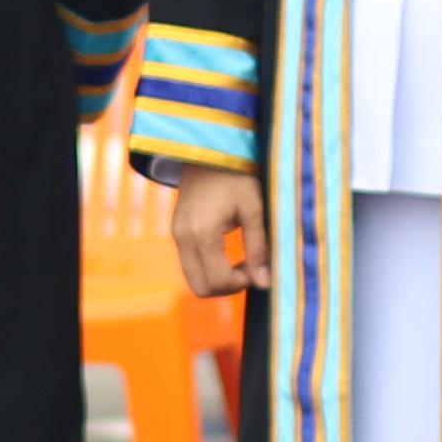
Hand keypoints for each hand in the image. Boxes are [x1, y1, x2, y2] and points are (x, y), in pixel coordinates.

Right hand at [166, 168, 265, 301]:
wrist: (208, 153)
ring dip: (217, 281)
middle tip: (249, 271)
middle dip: (227, 288)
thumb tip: (264, 282)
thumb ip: (258, 247)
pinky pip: (190, 266)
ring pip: (193, 280)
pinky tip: (226, 255)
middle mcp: (183, 239)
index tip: (257, 270)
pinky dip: (209, 270)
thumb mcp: (253, 208)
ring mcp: (177, 237)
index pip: (218, 280)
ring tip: (239, 263)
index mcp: (203, 233)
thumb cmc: (235, 177)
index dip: (241, 283)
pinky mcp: (177, 233)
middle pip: (201, 288)